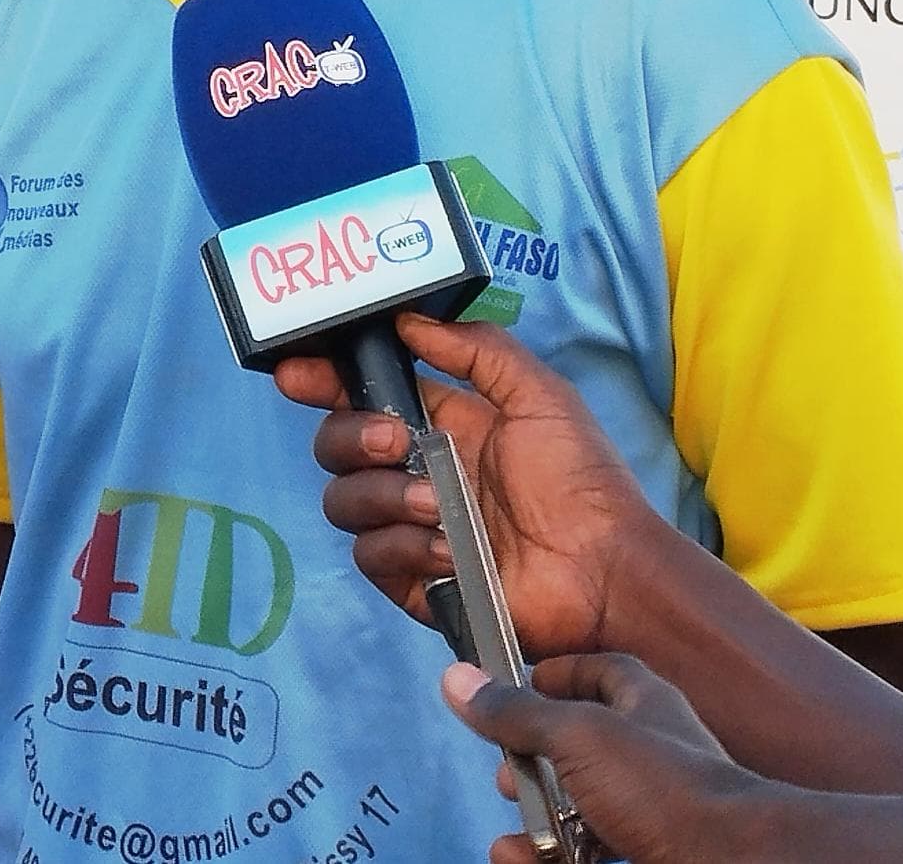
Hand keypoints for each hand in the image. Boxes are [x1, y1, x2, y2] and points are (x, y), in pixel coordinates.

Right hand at [273, 316, 649, 657]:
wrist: (605, 572)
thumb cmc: (581, 480)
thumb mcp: (539, 395)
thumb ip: (478, 350)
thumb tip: (408, 322)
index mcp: (441, 424)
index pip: (363, 395)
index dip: (323, 381)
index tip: (297, 374)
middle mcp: (416, 472)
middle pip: (336, 444)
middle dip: (350, 435)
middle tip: (395, 442)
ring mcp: (410, 527)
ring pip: (343, 500)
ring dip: (381, 495)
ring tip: (435, 504)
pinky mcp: (412, 579)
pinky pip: (370, 554)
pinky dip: (403, 547)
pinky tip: (448, 550)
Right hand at [445, 655, 793, 863]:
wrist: (726, 860)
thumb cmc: (665, 787)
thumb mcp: (577, 737)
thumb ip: (517, 713)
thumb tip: (458, 679)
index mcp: (643, 703)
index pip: (602, 669)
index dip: (560, 673)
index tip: (520, 683)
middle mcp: (653, 750)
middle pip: (584, 744)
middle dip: (536, 762)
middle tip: (506, 775)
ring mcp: (655, 806)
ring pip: (585, 806)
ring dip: (537, 821)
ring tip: (509, 839)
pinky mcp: (649, 851)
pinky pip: (592, 852)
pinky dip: (553, 858)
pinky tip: (526, 861)